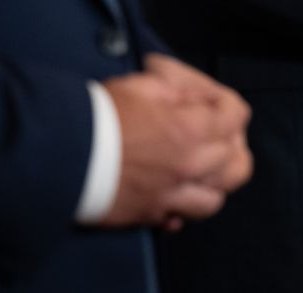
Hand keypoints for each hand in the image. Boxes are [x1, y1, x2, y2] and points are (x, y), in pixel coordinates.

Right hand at [99, 56, 252, 228]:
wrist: (64, 154)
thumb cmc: (101, 115)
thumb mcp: (144, 84)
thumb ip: (179, 90)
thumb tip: (194, 97)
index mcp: (192, 129)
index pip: (237, 116)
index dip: (225, 104)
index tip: (209, 101)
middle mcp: (191, 166)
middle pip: (238, 162)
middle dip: (232, 145)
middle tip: (215, 135)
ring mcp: (172, 195)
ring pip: (217, 198)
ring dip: (213, 182)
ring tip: (200, 169)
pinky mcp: (150, 214)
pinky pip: (181, 218)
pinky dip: (184, 208)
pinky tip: (175, 195)